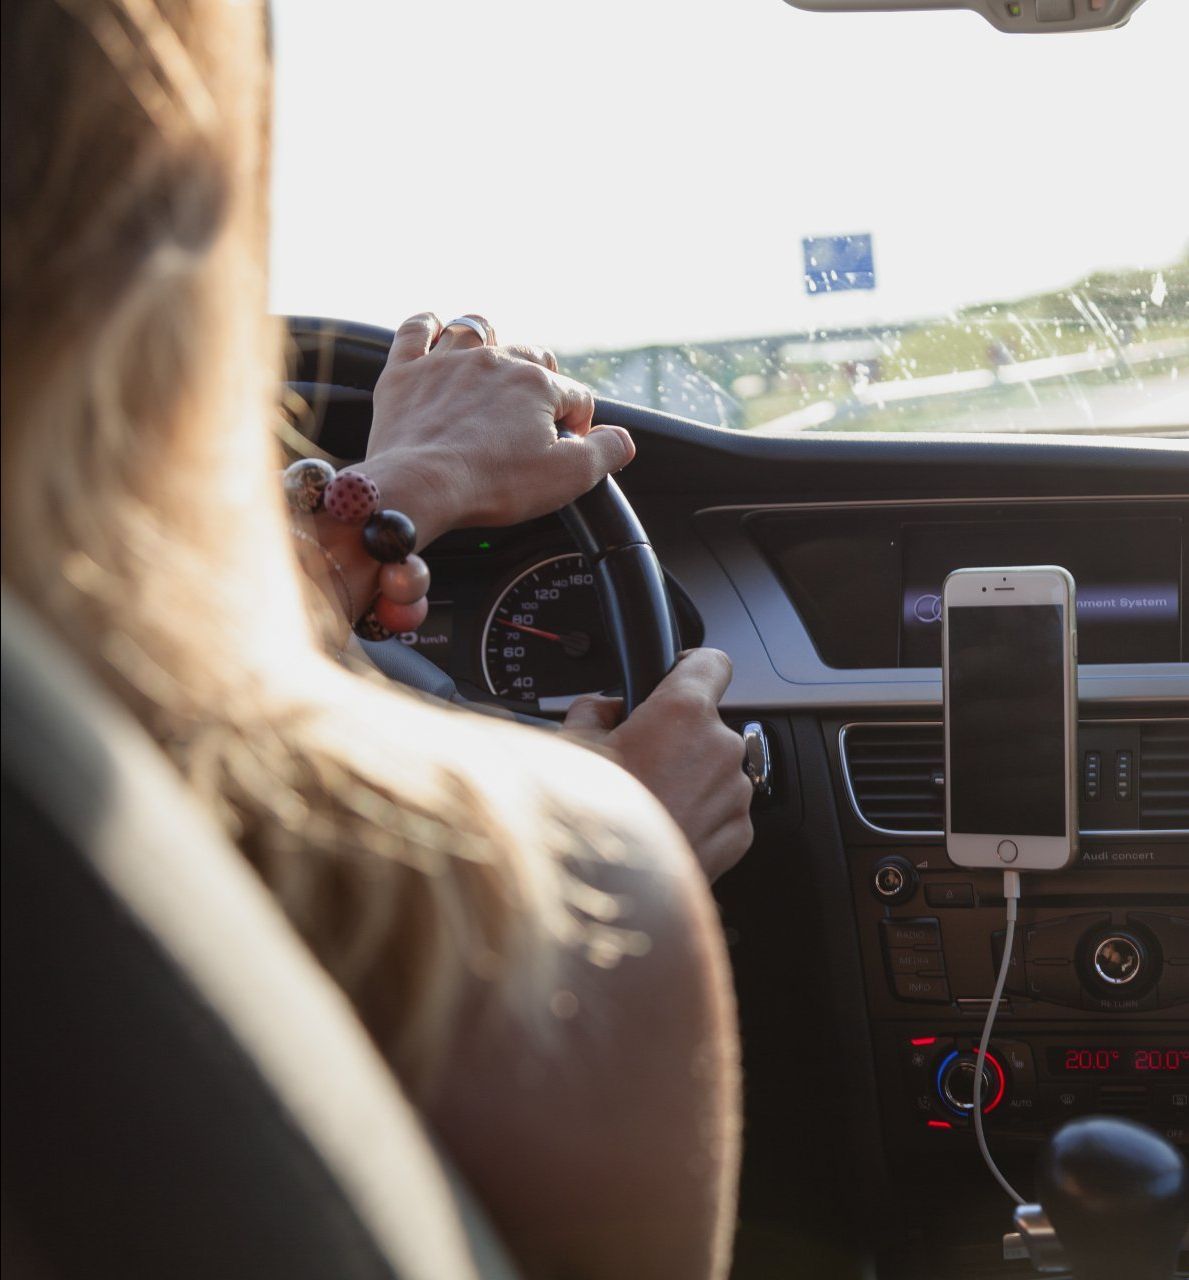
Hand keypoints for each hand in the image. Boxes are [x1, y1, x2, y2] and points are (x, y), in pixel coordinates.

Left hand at [361, 312, 635, 547]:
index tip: (566, 449)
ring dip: (491, 343)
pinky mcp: (405, 372)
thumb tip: (623, 440)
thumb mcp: (569, 477)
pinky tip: (434, 331)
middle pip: (531, 357)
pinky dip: (428, 326)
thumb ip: (607, 452)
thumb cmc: (493, 484)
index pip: (575, 395)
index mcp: (536, 384)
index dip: (577, 425)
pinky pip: (416, 329)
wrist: (420, 487)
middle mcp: (494, 361)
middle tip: (533, 417)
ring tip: (493, 367)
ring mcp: (445, 362)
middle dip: (540, 382)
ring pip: (477, 330)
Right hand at [563, 649, 753, 881]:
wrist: (609, 894)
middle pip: (705, 723)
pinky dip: (696, 814)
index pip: (711, 662)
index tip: (675, 676)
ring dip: (687, 777)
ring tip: (644, 801)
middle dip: (675, 736)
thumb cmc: (590, 820)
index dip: (690, 666)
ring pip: (713, 769)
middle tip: (635, 760)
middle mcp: (719, 748)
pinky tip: (660, 827)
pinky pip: (720, 810)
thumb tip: (601, 709)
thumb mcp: (570, 747)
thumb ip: (592, 711)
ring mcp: (734, 793)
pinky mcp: (739, 834)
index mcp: (683, 712)